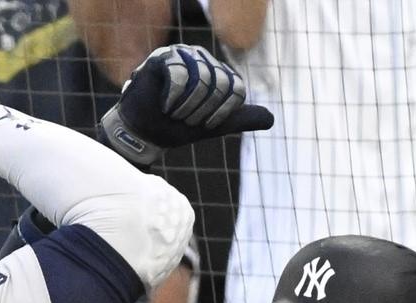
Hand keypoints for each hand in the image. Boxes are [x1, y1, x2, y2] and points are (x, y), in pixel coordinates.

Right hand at [99, 45, 273, 168]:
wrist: (144, 134)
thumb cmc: (177, 126)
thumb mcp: (214, 125)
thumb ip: (240, 119)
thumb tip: (271, 119)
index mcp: (216, 69)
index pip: (236, 88)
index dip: (221, 113)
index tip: (204, 124)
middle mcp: (201, 57)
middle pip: (220, 83)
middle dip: (203, 111)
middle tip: (186, 119)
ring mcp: (181, 55)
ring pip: (201, 80)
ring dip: (187, 107)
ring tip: (174, 113)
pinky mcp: (161, 58)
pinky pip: (178, 76)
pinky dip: (172, 99)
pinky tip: (163, 105)